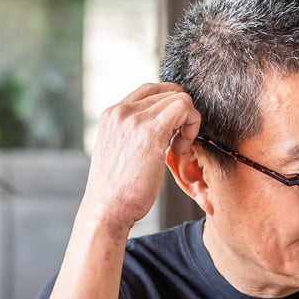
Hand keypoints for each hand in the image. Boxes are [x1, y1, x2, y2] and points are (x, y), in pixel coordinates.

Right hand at [78, 82, 201, 231]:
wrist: (106, 209)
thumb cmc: (118, 190)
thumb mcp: (120, 152)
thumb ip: (133, 134)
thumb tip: (160, 128)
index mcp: (112, 113)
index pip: (150, 90)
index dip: (170, 107)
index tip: (171, 133)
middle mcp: (121, 111)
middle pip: (168, 92)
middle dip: (181, 117)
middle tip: (177, 145)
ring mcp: (134, 119)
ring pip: (180, 98)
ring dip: (189, 122)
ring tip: (178, 149)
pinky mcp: (150, 133)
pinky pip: (184, 108)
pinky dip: (192, 126)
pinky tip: (181, 149)